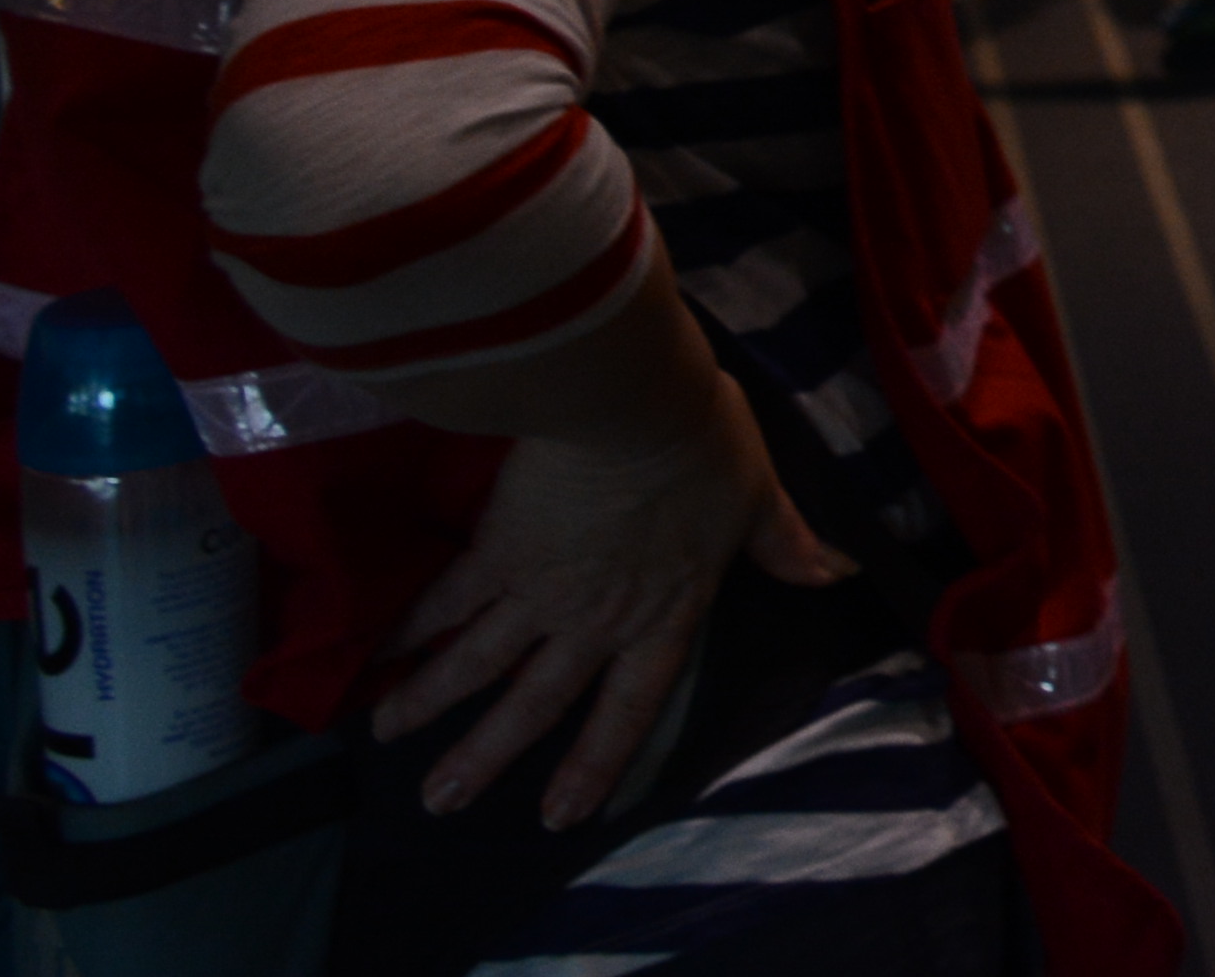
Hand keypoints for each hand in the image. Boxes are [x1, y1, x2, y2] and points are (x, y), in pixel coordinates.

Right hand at [372, 371, 847, 826]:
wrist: (629, 399)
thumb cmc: (703, 443)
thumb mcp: (755, 494)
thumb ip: (784, 542)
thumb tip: (834, 573)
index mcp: (663, 613)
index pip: (632, 706)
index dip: (596, 761)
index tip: (558, 815)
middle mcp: (596, 619)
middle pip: (536, 702)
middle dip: (487, 756)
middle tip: (440, 802)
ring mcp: (541, 589)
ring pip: (478, 662)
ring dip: (431, 704)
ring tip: (389, 738)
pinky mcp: (497, 549)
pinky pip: (448, 599)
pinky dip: (413, 628)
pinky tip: (379, 654)